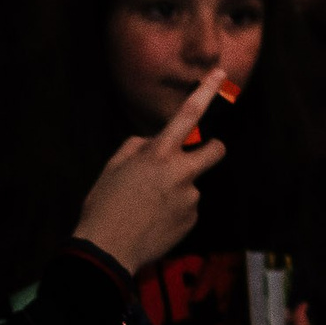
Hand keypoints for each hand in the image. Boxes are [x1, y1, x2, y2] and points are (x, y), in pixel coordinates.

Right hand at [74, 72, 228, 274]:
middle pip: (216, 150)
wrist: (107, 250)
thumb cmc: (104, 206)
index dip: (206, 92)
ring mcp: (190, 197)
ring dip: (178, 191)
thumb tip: (153, 141)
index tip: (221, 74)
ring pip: (192, 184)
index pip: (188, 114)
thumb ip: (137, 147)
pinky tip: (153, 222)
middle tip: (194, 159)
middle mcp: (180, 172)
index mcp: (158, 154)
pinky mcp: (192, 219)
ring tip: (148, 207)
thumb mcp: (112, 168)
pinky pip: (187, 209)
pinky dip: (174, 212)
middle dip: (212, 149)